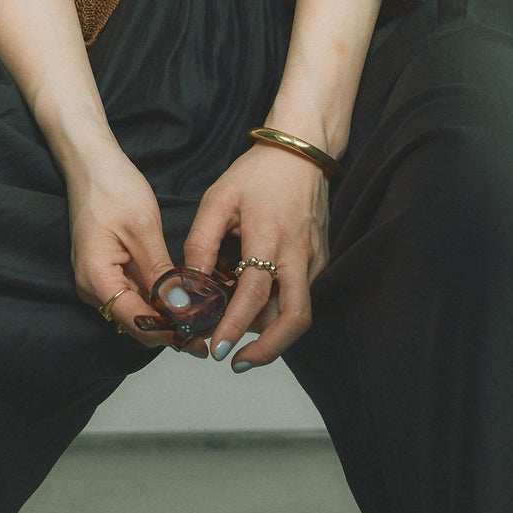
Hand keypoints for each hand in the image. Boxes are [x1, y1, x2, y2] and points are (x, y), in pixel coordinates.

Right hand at [65, 148, 210, 356]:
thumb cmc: (114, 189)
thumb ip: (161, 273)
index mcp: (97, 279)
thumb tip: (181, 310)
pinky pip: (133, 294)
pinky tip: (183, 295)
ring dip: (166, 315)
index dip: (170, 333)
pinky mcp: (107, 270)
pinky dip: (157, 299)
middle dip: (171, 329)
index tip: (202, 336)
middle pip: (135, 323)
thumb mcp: (143, 229)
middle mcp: (92, 288)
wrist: (91, 163)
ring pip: (136, 311)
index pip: (136, 322)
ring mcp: (98, 280)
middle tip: (209, 328)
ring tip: (202, 314)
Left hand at [182, 143, 330, 369]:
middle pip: (295, 318)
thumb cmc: (256, 173)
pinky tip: (257, 307)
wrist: (301, 151)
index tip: (218, 349)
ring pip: (300, 311)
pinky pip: (302, 294)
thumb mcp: (218, 199)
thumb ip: (201, 242)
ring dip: (272, 331)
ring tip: (241, 335)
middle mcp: (298, 254)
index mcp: (269, 237)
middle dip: (268, 350)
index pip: (254, 294)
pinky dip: (280, 309)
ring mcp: (315, 258)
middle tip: (238, 362)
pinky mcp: (321, 258)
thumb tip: (191, 284)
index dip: (236, 326)